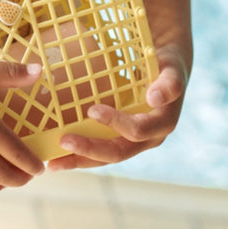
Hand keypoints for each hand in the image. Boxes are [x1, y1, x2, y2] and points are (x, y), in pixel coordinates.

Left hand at [45, 44, 188, 170]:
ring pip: (107, 158)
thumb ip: (169, 84)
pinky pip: (102, 152)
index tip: (91, 110)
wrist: (166, 70)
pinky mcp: (122, 140)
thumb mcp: (173, 69)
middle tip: (63, 141)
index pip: (136, 130)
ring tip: (53, 163)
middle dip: (90, 149)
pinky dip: (81, 156)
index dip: (115, 123)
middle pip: (118, 151)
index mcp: (162, 124)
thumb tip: (154, 99)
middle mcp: (149, 138)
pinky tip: (58, 158)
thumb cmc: (167, 65)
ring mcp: (135, 142)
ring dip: (81, 160)